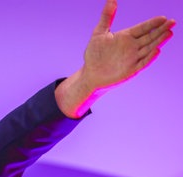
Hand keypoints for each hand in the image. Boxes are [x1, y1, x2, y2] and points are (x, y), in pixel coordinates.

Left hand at [56, 0, 174, 117]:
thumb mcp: (99, 32)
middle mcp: (132, 46)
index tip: (163, 18)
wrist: (90, 73)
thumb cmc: (94, 53)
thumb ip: (107, 16)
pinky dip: (149, 57)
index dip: (152, 23)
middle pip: (149, 37)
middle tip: (172, 22)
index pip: (142, 28)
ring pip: (149, 48)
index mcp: (126, 36)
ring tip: (169, 33)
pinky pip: (142, 62)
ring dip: (159, 41)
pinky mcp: (131, 69)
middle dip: (161, 30)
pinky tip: (156, 50)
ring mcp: (133, 58)